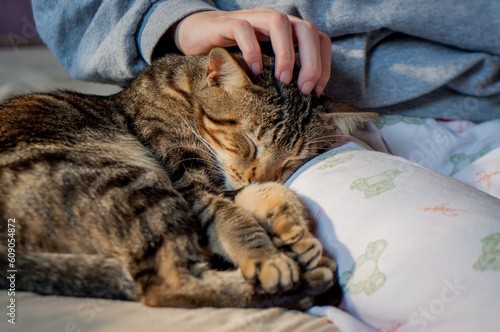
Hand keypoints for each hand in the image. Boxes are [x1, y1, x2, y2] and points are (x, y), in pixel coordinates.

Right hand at [172, 7, 330, 95]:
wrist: (199, 36)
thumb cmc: (237, 56)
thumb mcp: (265, 66)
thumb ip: (282, 77)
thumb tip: (303, 107)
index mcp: (289, 31)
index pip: (319, 40)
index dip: (324, 65)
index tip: (316, 92)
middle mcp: (275, 20)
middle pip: (306, 30)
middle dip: (311, 61)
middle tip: (303, 90)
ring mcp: (253, 18)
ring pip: (279, 23)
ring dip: (286, 53)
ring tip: (281, 80)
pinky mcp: (229, 23)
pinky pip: (244, 29)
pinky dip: (252, 50)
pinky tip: (253, 71)